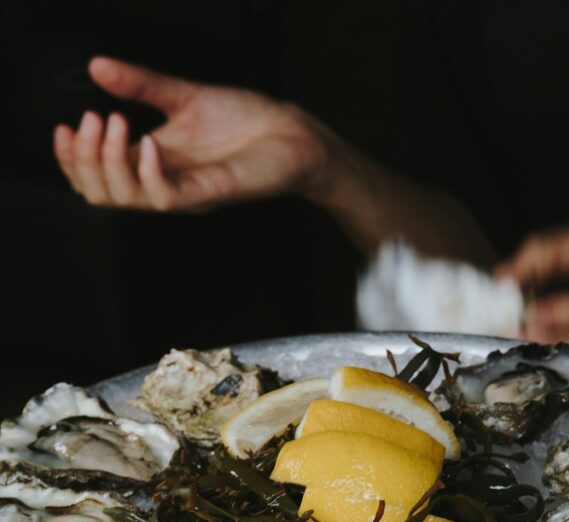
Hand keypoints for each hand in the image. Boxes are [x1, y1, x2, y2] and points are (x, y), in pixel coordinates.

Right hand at [52, 56, 333, 211]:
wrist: (292, 135)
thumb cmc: (247, 122)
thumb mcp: (185, 96)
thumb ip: (141, 84)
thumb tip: (97, 66)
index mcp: (153, 161)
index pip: (97, 176)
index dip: (72, 158)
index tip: (65, 126)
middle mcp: (164, 182)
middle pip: (102, 194)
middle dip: (83, 158)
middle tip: (90, 120)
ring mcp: (186, 192)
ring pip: (127, 199)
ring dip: (108, 161)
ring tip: (113, 123)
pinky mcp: (209, 193)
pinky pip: (166, 198)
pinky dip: (148, 171)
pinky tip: (149, 142)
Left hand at [496, 205, 568, 356]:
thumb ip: (549, 256)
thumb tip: (502, 277)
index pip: (546, 316)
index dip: (510, 306)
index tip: (484, 299)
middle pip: (548, 344)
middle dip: (516, 327)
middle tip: (487, 310)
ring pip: (559, 351)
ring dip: (531, 333)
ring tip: (510, 311)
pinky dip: (552, 335)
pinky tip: (536, 318)